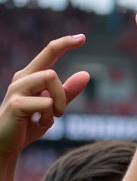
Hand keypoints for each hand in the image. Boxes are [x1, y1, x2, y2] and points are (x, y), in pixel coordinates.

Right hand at [0, 35, 89, 156]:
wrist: (6, 143)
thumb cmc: (28, 123)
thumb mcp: (53, 107)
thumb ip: (68, 92)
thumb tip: (86, 74)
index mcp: (31, 76)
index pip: (49, 52)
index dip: (64, 43)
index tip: (83, 37)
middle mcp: (22, 78)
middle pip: (52, 72)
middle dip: (62, 94)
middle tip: (59, 113)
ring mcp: (16, 90)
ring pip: (50, 79)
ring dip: (57, 104)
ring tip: (50, 118)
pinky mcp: (16, 104)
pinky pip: (46, 103)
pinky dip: (50, 117)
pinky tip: (39, 124)